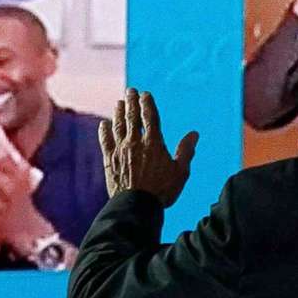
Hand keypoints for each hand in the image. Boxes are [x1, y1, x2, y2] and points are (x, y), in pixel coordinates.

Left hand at [99, 89, 198, 207]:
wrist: (136, 206)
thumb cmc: (162, 191)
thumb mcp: (180, 172)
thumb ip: (186, 151)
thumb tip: (194, 134)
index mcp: (154, 143)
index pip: (150, 117)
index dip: (147, 103)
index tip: (145, 94)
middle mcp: (135, 143)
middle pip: (132, 117)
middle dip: (131, 102)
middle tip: (130, 91)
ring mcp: (120, 151)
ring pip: (118, 126)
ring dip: (118, 113)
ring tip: (119, 103)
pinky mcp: (109, 161)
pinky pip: (105, 141)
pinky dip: (104, 131)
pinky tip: (104, 124)